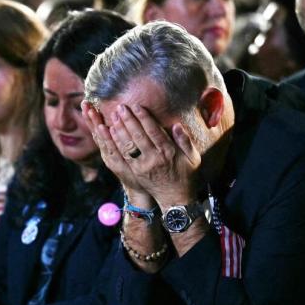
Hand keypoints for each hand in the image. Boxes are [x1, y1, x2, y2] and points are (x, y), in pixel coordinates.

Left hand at [85, 101, 201, 207]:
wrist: (175, 198)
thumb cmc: (186, 175)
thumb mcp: (193, 158)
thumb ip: (185, 141)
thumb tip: (176, 125)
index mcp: (168, 152)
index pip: (154, 131)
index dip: (144, 118)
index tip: (137, 106)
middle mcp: (154, 158)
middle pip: (138, 136)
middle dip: (129, 120)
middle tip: (121, 107)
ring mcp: (143, 166)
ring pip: (129, 145)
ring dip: (120, 129)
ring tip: (114, 115)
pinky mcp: (135, 171)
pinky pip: (124, 155)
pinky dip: (117, 142)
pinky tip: (111, 132)